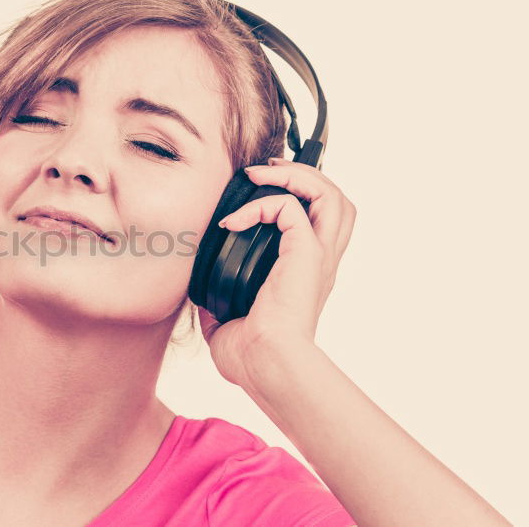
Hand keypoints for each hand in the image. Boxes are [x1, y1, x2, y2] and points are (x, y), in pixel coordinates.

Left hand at [197, 157, 355, 386]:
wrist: (264, 365)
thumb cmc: (250, 356)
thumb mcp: (229, 320)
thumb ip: (221, 301)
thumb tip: (200, 296)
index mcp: (306, 274)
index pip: (321, 222)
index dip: (300, 198)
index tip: (260, 192)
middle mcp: (320, 262)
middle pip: (337, 200)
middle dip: (306, 175)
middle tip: (268, 171)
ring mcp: (317, 257)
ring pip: (330, 195)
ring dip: (294, 176)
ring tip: (260, 175)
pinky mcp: (306, 255)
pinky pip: (291, 208)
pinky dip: (260, 205)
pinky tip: (232, 222)